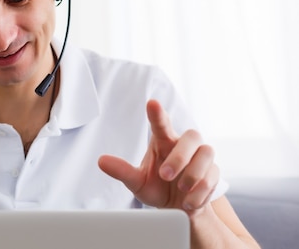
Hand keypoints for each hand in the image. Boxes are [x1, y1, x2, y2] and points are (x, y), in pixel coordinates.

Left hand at [98, 99, 218, 215]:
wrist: (179, 210)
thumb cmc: (157, 189)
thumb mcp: (137, 182)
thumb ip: (122, 171)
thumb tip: (101, 161)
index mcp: (163, 141)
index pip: (161, 123)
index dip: (157, 113)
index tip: (152, 103)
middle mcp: (183, 145)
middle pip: (191, 136)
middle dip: (180, 156)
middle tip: (165, 174)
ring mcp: (201, 158)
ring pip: (207, 152)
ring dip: (194, 173)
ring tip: (181, 189)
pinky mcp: (213, 173)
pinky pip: (213, 176)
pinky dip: (201, 191)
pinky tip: (189, 201)